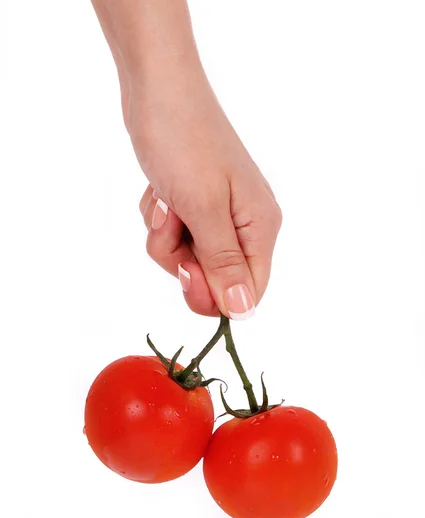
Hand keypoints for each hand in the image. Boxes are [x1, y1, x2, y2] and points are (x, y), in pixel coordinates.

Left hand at [129, 68, 281, 318]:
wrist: (158, 90)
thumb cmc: (185, 140)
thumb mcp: (204, 208)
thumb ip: (224, 263)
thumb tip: (244, 310)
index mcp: (260, 226)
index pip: (248, 291)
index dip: (214, 295)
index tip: (186, 272)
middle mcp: (244, 225)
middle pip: (213, 279)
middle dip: (181, 260)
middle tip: (173, 226)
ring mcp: (218, 215)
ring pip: (187, 259)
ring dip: (166, 238)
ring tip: (165, 200)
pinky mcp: (195, 206)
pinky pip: (174, 237)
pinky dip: (160, 221)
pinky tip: (160, 192)